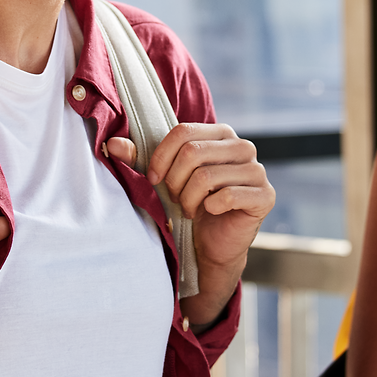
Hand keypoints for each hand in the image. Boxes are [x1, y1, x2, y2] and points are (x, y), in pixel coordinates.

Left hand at [106, 124, 274, 273]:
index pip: (183, 132)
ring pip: (207, 176)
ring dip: (190, 198)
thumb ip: (139, 159)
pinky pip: (228, 196)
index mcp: (220, 133)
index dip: (161, 157)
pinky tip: (210, 213)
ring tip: (190, 208)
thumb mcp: (163, 179)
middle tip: (176, 199)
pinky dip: (210, 208)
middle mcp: (243, 146)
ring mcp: (257, 170)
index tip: (154, 180)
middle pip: (193, 153)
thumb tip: (111, 144)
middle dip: (175, 182)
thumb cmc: (190, 203)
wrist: (213, 244)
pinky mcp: (265, 195)